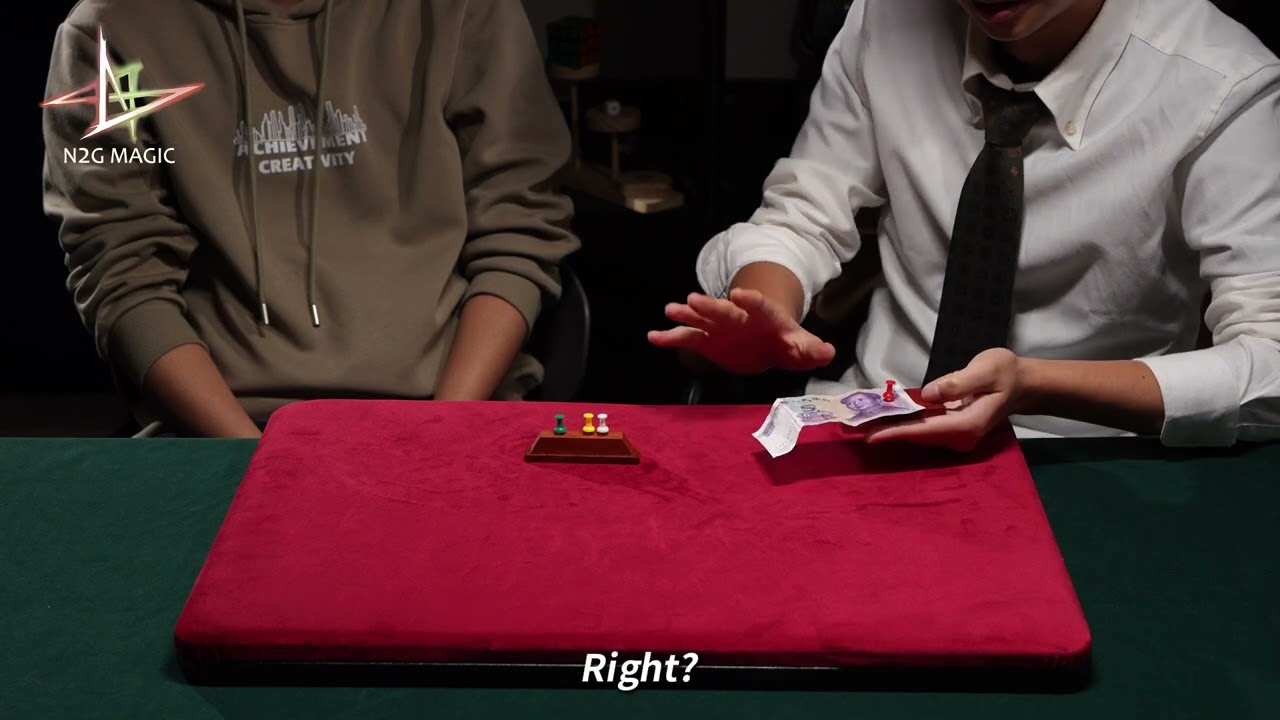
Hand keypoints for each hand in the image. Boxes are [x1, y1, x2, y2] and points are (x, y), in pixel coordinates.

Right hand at [648, 289, 835, 374]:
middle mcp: (738, 317)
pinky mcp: (706, 340)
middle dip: (710, 305)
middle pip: (725, 310)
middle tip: (693, 299)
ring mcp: (719, 327)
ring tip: (670, 309)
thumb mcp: (802, 346)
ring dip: (687, 314)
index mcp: (764, 316)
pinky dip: (671, 337)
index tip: (738, 294)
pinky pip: (686, 338)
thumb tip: (828, 353)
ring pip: (702, 319)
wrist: (765, 342)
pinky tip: (653, 336)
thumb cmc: (785, 342)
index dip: (750, 300)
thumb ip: (811, 349)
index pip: (759, 306)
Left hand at [865, 348, 1027, 451]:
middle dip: (885, 432)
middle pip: (916, 437)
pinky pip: (923, 429)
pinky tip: (882, 418)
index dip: (896, 432)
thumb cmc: (1006, 373)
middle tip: (852, 427)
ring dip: (890, 429)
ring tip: (860, 424)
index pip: (924, 431)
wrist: (1023, 384)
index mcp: (967, 425)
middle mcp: (959, 438)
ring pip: (917, 435)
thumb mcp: (987, 369)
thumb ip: (960, 382)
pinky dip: (902, 424)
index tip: (870, 435)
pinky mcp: (952, 430)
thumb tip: (929, 393)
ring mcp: (956, 437)